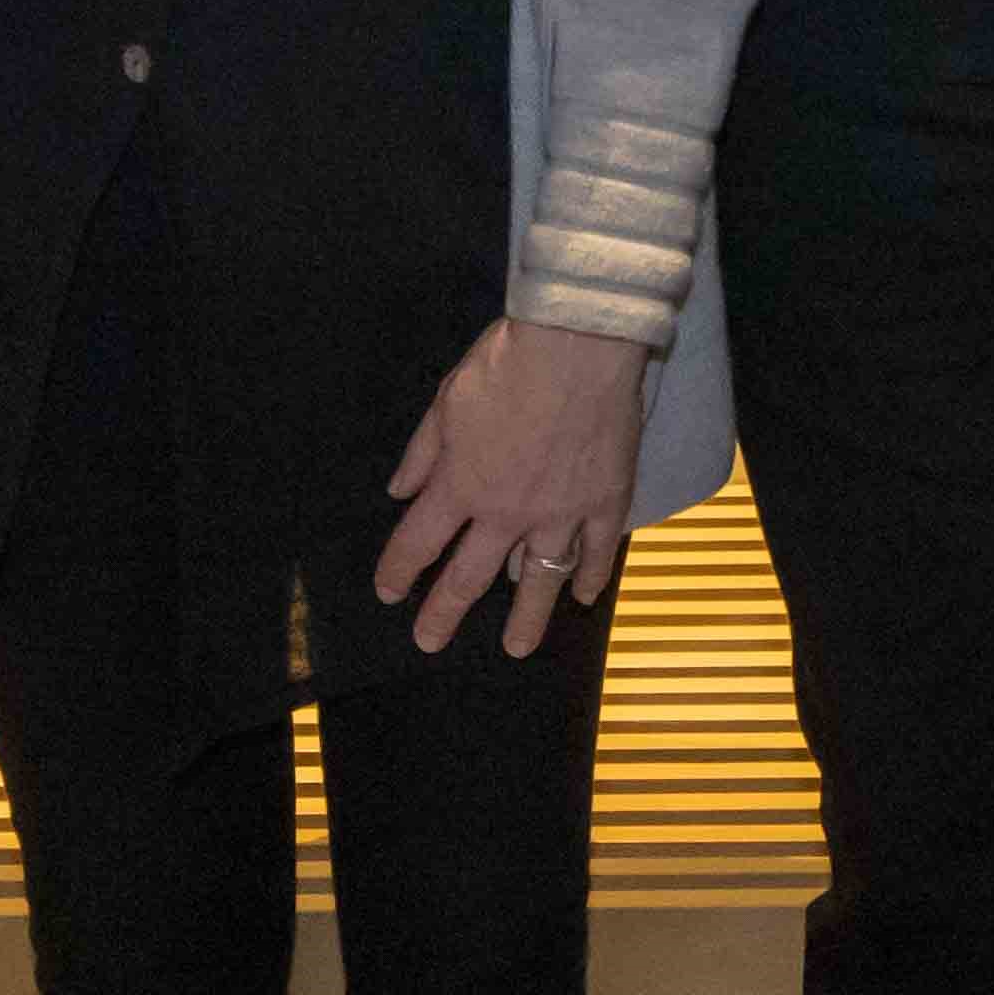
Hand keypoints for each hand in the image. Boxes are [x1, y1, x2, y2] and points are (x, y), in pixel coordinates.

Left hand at [373, 315, 654, 658]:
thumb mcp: (446, 401)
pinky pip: (597, 553)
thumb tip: (399, 491)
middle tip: (430, 642)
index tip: (388, 593)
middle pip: (469, 577)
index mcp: (461, 485)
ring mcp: (559, 515)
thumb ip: (422, 453)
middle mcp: (506, 513)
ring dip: (526, 619)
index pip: (418, 542)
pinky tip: (584, 597)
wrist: (576, 347)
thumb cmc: (505, 364)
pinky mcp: (605, 503)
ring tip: (517, 647)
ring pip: (538, 581)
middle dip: (443, 614)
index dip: (398, 571)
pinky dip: (589, 578)